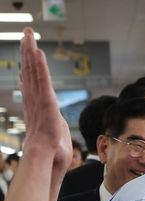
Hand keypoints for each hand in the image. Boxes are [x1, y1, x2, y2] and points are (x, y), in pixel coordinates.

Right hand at [19, 27, 71, 173]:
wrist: (46, 156)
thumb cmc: (50, 148)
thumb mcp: (50, 127)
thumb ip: (46, 116)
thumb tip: (47, 114)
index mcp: (36, 104)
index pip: (31, 79)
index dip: (28, 63)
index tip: (28, 49)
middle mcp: (34, 98)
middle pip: (30, 70)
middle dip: (28, 50)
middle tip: (26, 33)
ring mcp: (39, 99)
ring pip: (34, 71)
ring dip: (31, 52)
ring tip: (29, 35)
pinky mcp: (46, 102)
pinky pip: (42, 81)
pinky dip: (39, 66)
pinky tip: (37, 52)